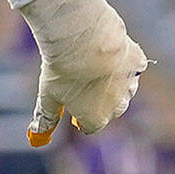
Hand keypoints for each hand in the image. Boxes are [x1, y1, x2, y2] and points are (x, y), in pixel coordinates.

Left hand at [21, 0, 149, 146]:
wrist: (83, 39)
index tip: (71, 104)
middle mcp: (118, 107)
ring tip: (91, 62)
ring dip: (112, 80)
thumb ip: (46, 117)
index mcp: (96, 119)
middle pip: (109, 109)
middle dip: (97, 100)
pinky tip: (108, 50)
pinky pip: (132, 65)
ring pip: (123, 88)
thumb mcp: (47, 95)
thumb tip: (36, 134)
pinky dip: (122, 60)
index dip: (78, 116)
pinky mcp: (137, 63)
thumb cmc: (62, 70)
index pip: (89, 126)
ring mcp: (130, 85)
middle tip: (80, 81)